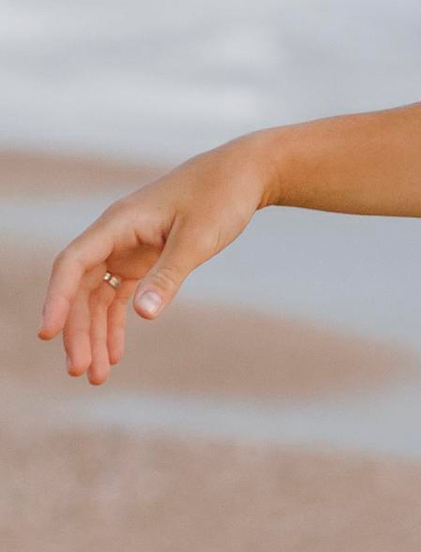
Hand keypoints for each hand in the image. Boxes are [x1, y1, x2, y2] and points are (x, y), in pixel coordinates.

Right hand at [36, 139, 272, 385]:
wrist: (242, 175)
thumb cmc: (219, 197)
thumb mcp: (197, 239)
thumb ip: (168, 276)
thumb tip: (142, 315)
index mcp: (118, 223)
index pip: (73, 264)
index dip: (57, 300)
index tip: (48, 333)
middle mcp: (115, 237)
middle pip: (82, 288)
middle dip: (78, 331)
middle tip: (81, 372)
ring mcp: (127, 249)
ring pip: (98, 297)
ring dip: (95, 334)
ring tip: (96, 376)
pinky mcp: (144, 259)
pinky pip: (120, 296)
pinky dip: (116, 324)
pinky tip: (115, 354)